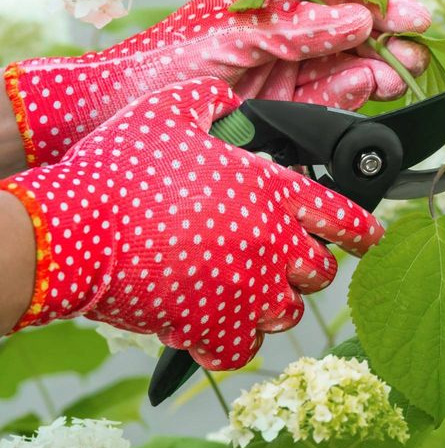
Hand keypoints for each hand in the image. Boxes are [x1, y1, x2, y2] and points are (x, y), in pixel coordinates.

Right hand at [0, 77, 382, 367]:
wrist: (73, 230)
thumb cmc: (123, 169)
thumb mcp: (171, 110)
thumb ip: (212, 100)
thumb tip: (227, 98)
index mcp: (268, 189)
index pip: (340, 214)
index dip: (361, 228)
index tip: (368, 237)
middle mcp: (269, 242)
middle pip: (321, 271)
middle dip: (312, 265)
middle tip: (291, 258)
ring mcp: (243, 290)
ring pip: (288, 312)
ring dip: (277, 302)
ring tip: (252, 288)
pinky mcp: (209, 328)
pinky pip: (242, 349)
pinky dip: (236, 340)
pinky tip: (217, 323)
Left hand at [5, 0, 429, 165]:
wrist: (115, 115)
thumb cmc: (161, 63)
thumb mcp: (231, 38)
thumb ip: (297, 29)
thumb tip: (357, 18)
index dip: (380, 3)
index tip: (414, 16)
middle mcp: (284, 31)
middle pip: (350, 32)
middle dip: (386, 40)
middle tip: (413, 53)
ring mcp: (285, 69)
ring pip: (345, 67)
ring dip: (373, 70)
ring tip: (394, 75)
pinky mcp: (283, 105)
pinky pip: (326, 99)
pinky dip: (347, 96)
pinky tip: (362, 89)